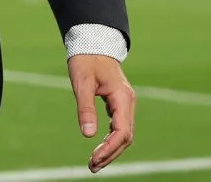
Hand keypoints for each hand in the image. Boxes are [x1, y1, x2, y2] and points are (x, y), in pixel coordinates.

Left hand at [68, 54, 135, 172]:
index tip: (94, 160)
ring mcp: (125, 103)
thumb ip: (85, 109)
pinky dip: (111, 140)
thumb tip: (88, 135)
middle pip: (126, 137)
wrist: (93, 43)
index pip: (121, 132)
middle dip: (110, 154)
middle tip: (92, 166)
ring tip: (94, 163)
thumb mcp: (82, 84)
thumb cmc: (86, 61)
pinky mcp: (120, 104)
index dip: (109, 149)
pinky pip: (120, 127)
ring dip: (111, 150)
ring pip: (124, 134)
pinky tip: (100, 148)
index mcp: (122, 97)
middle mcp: (128, 102)